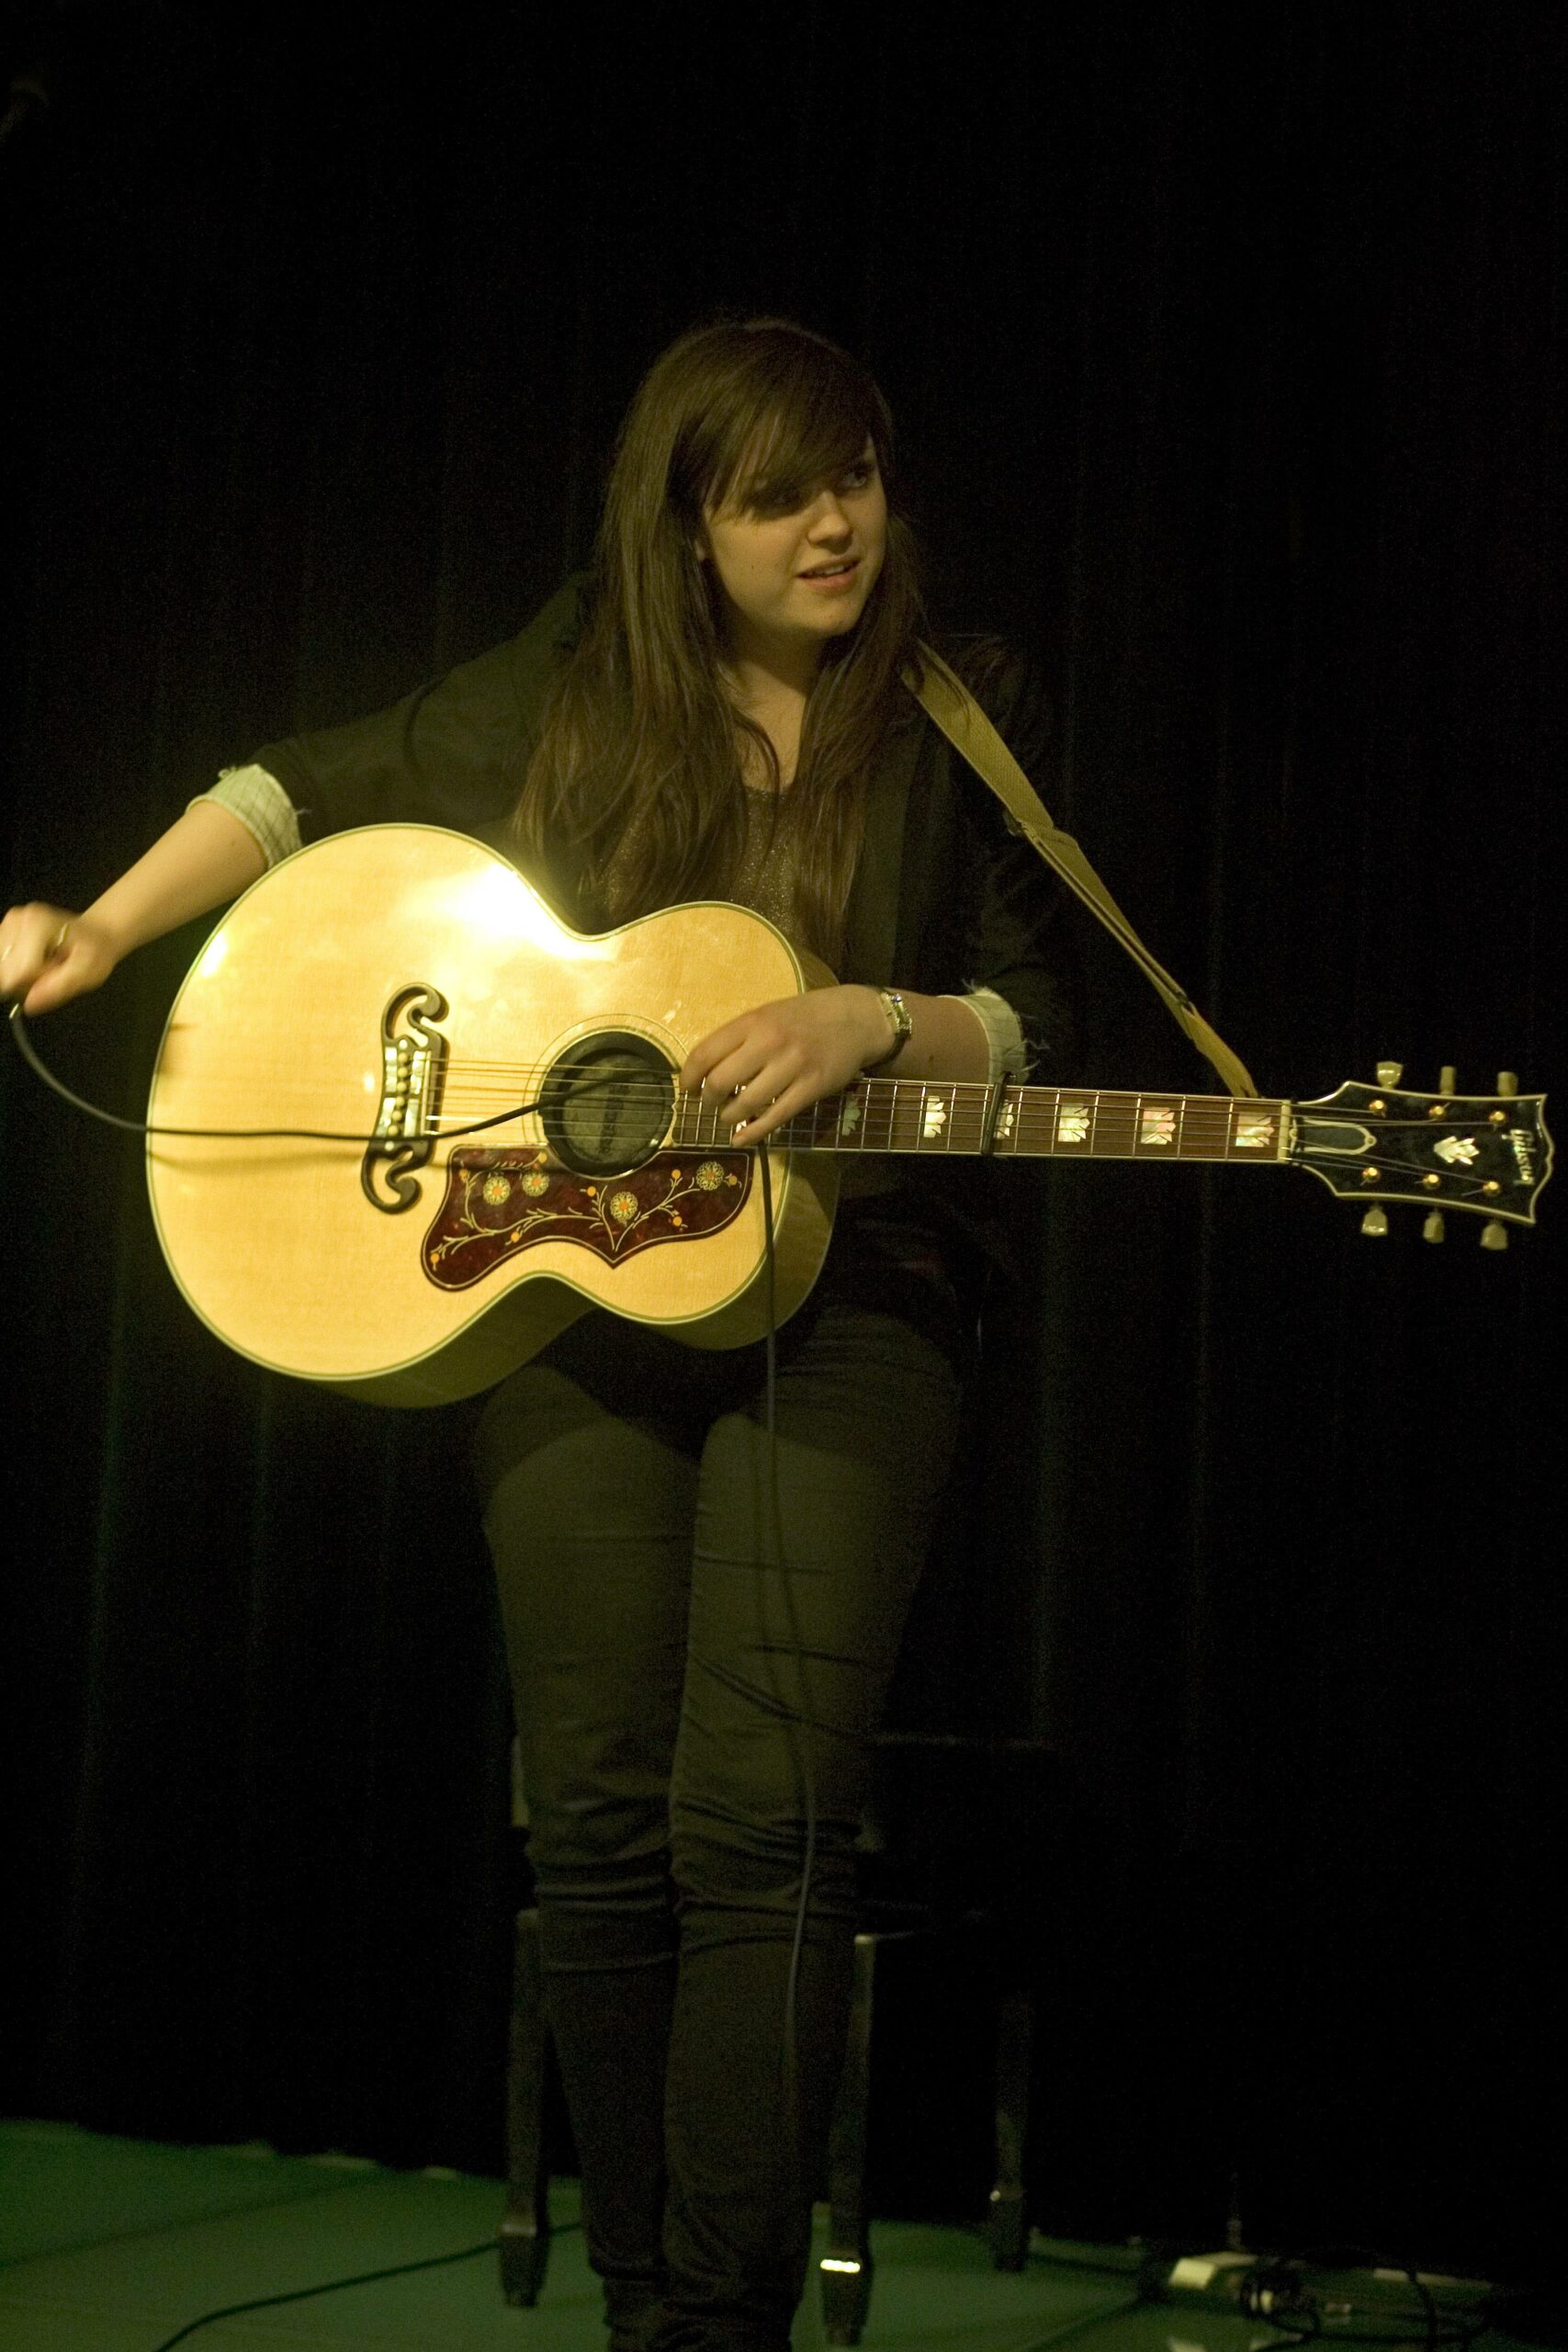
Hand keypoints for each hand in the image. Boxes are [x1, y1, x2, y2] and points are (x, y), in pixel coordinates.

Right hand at [0, 903, 120, 1014]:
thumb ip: (58, 988)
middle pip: (8, 972)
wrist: (95, 933)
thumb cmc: (95, 949)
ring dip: (24, 975)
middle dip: (30, 980)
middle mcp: (18, 920)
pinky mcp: (5, 931)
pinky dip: (20, 968)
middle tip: (55, 968)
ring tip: (49, 962)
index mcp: (37, 925)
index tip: (57, 972)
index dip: (38, 982)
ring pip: (4, 970)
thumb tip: (29, 1004)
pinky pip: (4, 964)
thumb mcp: (88, 972)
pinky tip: (38, 959)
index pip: (19, 973)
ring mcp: (9, 924)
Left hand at [679, 985, 890, 1144]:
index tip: (687, 1090)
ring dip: (729, 1118)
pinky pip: (775, 1117)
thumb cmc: (803, 1018)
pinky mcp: (812, 1088)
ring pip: (746, 1103)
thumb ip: (738, 1039)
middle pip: (720, 1082)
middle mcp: (769, 1042)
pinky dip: (753, 1133)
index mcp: (752, 1022)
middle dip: (708, 1101)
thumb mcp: (766, 1016)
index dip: (688, 1077)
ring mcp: (792, 1066)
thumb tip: (702, 1071)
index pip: (705, 1053)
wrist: (853, 1019)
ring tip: (729, 1118)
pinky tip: (742, 1139)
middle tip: (710, 1105)